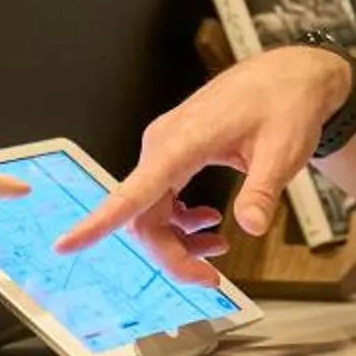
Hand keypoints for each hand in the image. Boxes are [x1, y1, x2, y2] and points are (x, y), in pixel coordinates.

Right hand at [55, 48, 351, 280]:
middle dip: (171, 256)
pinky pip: (162, 198)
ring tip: (218, 251)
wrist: (288, 75)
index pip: (132, 190)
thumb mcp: (282, 150)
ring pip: (152, 212)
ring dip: (178, 241)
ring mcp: (167, 148)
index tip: (67, 244)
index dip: (98, 222)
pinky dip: (181, 221)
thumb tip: (250, 225)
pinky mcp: (176, 153)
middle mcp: (164, 144)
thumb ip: (262, 190)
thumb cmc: (283, 101)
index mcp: (181, 141)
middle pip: (144, 217)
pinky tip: (209, 226)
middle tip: (209, 279)